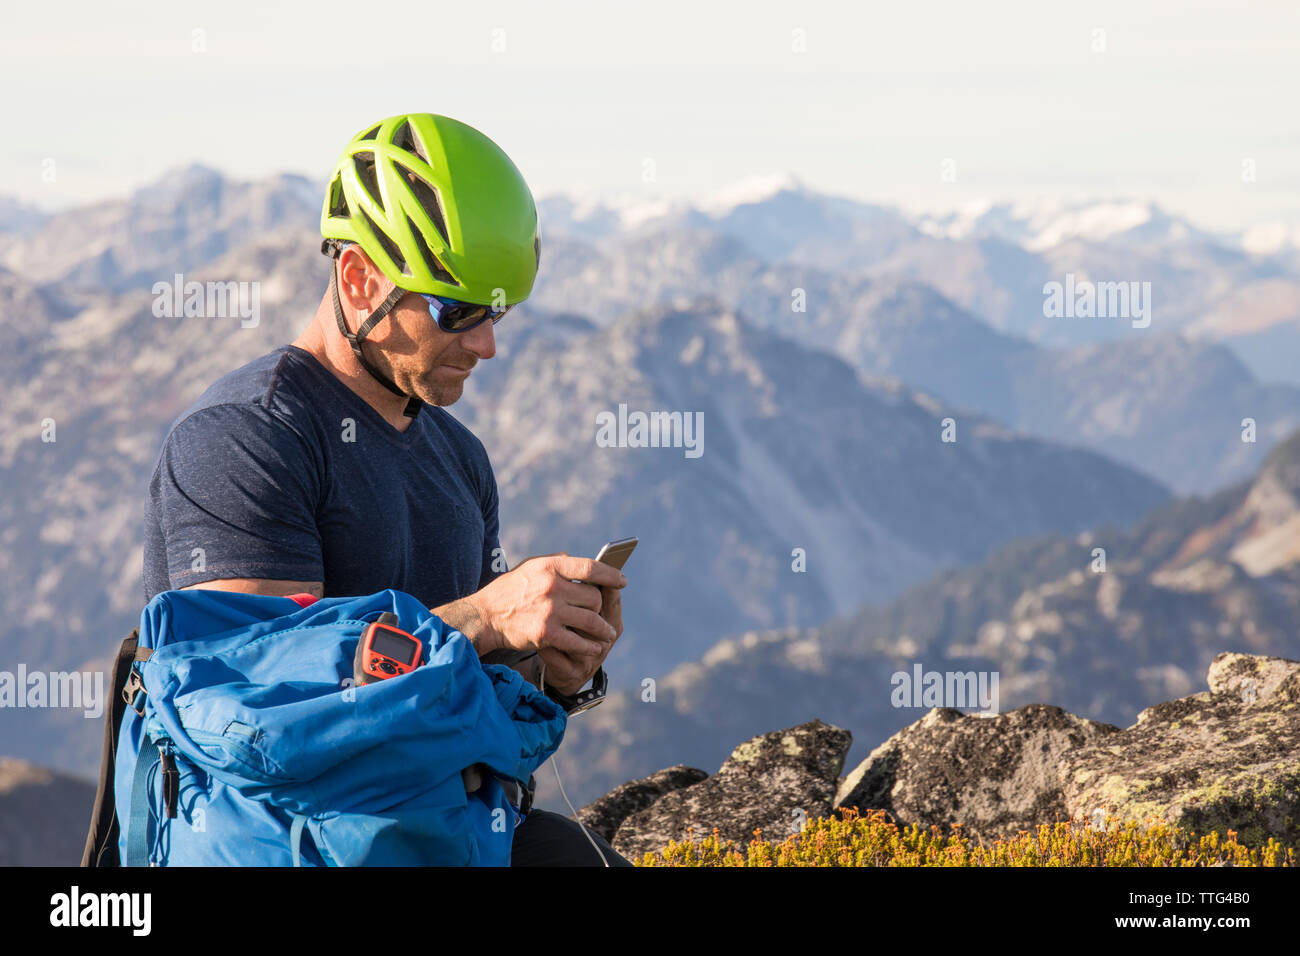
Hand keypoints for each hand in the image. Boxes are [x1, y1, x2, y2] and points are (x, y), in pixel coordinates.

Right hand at [472, 552, 625, 694]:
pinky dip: (589, 646)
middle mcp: (552, 587)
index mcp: (550, 566)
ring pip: (591, 620)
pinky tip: (594, 647)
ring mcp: (550, 611)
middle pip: (594, 597)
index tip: (622, 581)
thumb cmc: (510, 590)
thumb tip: (587, 567)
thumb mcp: (531, 567)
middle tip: (604, 614)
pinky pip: (578, 641)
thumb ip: (558, 563)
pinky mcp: (546, 634)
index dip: (611, 575)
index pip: (590, 568)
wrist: (485, 617)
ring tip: (607, 634)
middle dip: (600, 607)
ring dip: (602, 629)